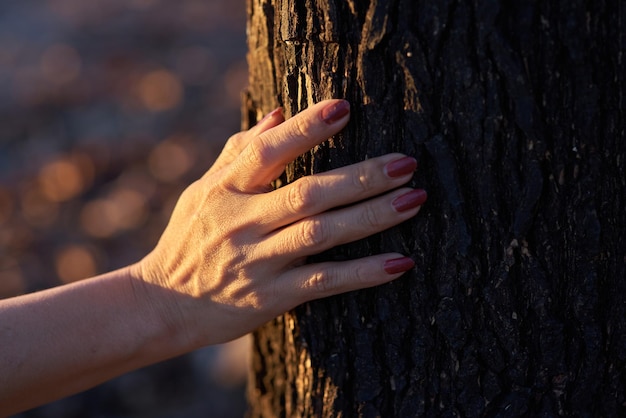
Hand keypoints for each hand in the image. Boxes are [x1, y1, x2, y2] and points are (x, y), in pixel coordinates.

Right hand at [132, 99, 426, 346]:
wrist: (161, 305)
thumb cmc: (187, 241)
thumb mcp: (202, 191)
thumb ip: (239, 153)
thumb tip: (278, 115)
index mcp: (224, 190)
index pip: (267, 152)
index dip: (305, 129)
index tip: (344, 108)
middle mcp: (241, 223)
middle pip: (308, 194)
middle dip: (361, 177)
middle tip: (406, 162)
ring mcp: (257, 262)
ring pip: (321, 234)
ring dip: (371, 217)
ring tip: (414, 200)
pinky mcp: (270, 298)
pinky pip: (323, 283)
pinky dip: (363, 273)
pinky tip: (400, 262)